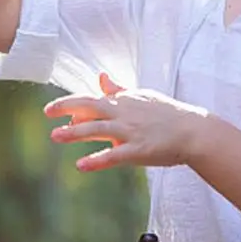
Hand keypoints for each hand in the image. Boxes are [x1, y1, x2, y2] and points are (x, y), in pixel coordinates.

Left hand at [44, 72, 209, 171]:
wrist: (193, 131)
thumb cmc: (167, 114)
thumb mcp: (141, 96)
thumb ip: (118, 89)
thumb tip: (100, 76)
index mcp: (123, 100)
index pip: (92, 98)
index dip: (72, 103)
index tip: (54, 109)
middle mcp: (123, 113)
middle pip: (89, 107)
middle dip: (66, 108)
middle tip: (47, 112)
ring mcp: (129, 131)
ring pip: (96, 130)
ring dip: (74, 133)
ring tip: (55, 136)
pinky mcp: (138, 150)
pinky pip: (113, 155)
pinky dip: (96, 160)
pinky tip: (81, 165)